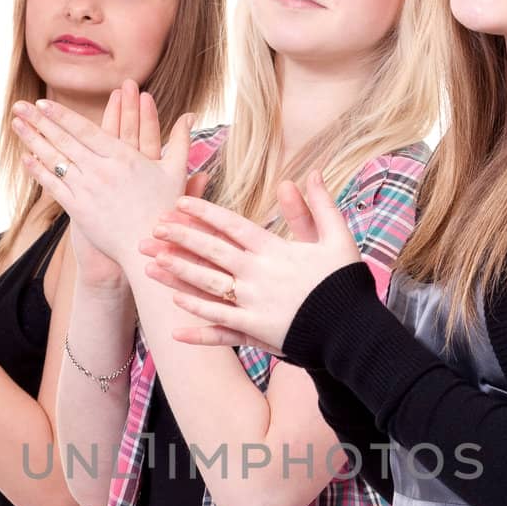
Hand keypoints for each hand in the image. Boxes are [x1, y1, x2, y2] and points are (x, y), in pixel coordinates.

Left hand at [10, 88, 194, 263]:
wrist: (151, 248)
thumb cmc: (166, 210)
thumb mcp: (176, 173)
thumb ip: (180, 141)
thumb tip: (191, 116)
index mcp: (123, 157)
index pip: (86, 130)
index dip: (62, 115)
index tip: (44, 104)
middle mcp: (102, 171)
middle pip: (64, 140)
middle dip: (39, 121)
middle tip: (20, 106)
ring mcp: (88, 190)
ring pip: (55, 160)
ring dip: (33, 140)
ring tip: (16, 125)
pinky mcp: (79, 210)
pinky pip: (55, 186)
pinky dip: (39, 171)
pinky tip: (27, 158)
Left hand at [143, 171, 360, 352]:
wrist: (354, 329)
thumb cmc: (344, 282)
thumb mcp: (337, 238)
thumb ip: (319, 206)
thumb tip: (311, 173)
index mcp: (274, 250)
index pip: (231, 225)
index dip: (203, 213)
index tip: (179, 203)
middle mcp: (258, 275)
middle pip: (212, 252)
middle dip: (180, 239)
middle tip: (152, 229)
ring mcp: (254, 305)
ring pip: (208, 287)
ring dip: (178, 277)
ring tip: (151, 267)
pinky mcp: (256, 332)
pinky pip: (221, 328)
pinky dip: (198, 326)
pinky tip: (175, 321)